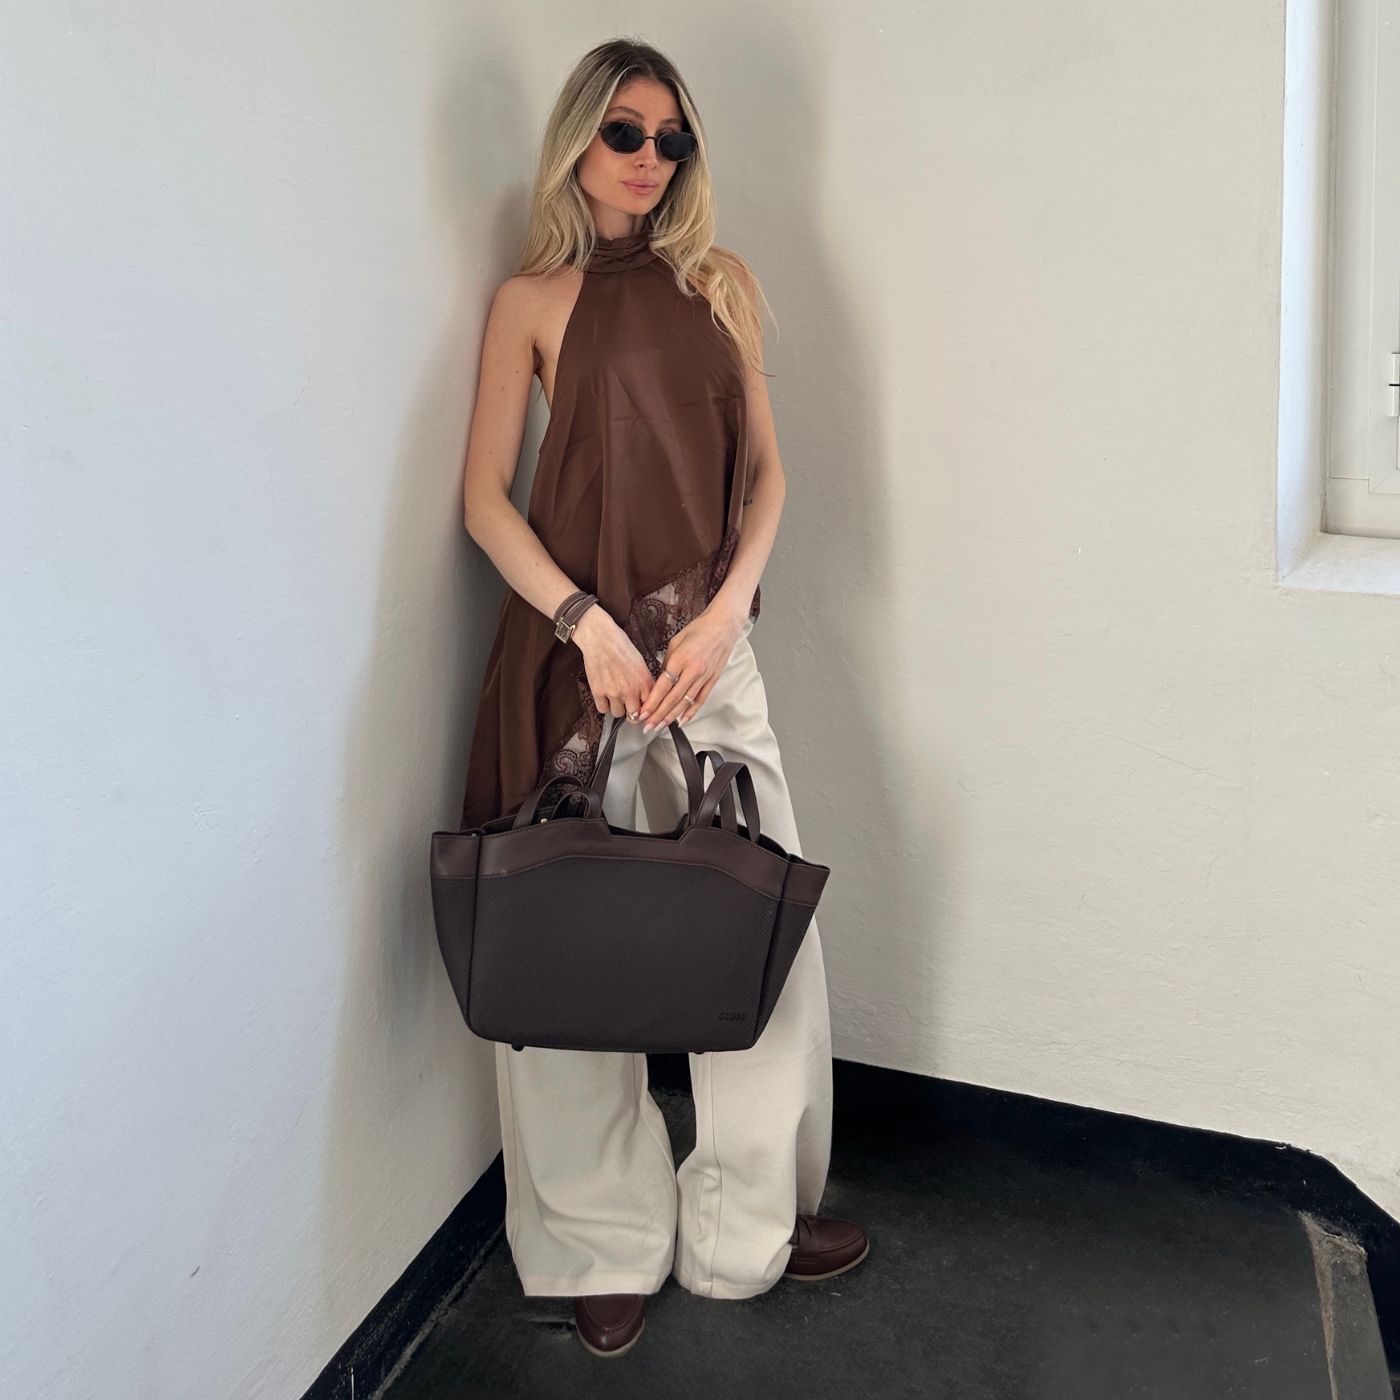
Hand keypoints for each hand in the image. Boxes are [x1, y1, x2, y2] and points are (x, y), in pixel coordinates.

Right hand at [573, 606, 654, 721]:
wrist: (600, 638)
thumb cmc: (620, 645)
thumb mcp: (641, 662)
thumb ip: (645, 681)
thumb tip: (647, 694)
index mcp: (644, 682)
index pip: (650, 707)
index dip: (646, 710)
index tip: (643, 711)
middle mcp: (630, 690)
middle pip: (634, 716)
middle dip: (632, 713)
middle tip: (629, 708)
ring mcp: (614, 693)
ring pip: (618, 714)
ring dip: (618, 708)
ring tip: (616, 698)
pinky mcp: (598, 692)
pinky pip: (603, 709)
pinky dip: (604, 705)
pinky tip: (605, 697)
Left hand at [640, 604, 746, 733]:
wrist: (723, 625)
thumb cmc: (699, 630)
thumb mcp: (675, 643)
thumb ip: (667, 664)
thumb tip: (659, 681)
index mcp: (681, 659)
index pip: (663, 687)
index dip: (652, 702)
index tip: (643, 713)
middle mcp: (693, 671)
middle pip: (672, 699)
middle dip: (658, 715)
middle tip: (647, 726)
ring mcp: (704, 677)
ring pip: (685, 703)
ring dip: (671, 717)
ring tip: (660, 726)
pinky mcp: (712, 680)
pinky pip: (700, 700)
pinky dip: (690, 712)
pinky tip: (681, 721)